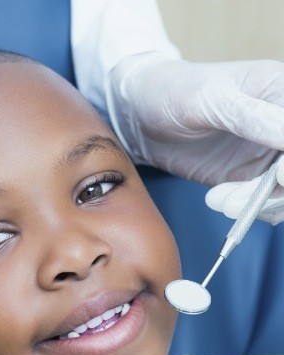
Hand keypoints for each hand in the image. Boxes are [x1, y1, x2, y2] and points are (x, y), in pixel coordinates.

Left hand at [106, 54, 283, 222]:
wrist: (140, 114)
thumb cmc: (172, 91)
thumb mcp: (208, 98)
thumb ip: (251, 116)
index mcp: (281, 91)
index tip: (278, 175)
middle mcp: (280, 124)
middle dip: (274, 190)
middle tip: (235, 200)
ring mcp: (266, 152)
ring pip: (282, 190)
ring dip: (257, 203)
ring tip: (219, 200)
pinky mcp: (246, 175)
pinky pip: (262, 200)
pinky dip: (247, 208)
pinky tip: (218, 200)